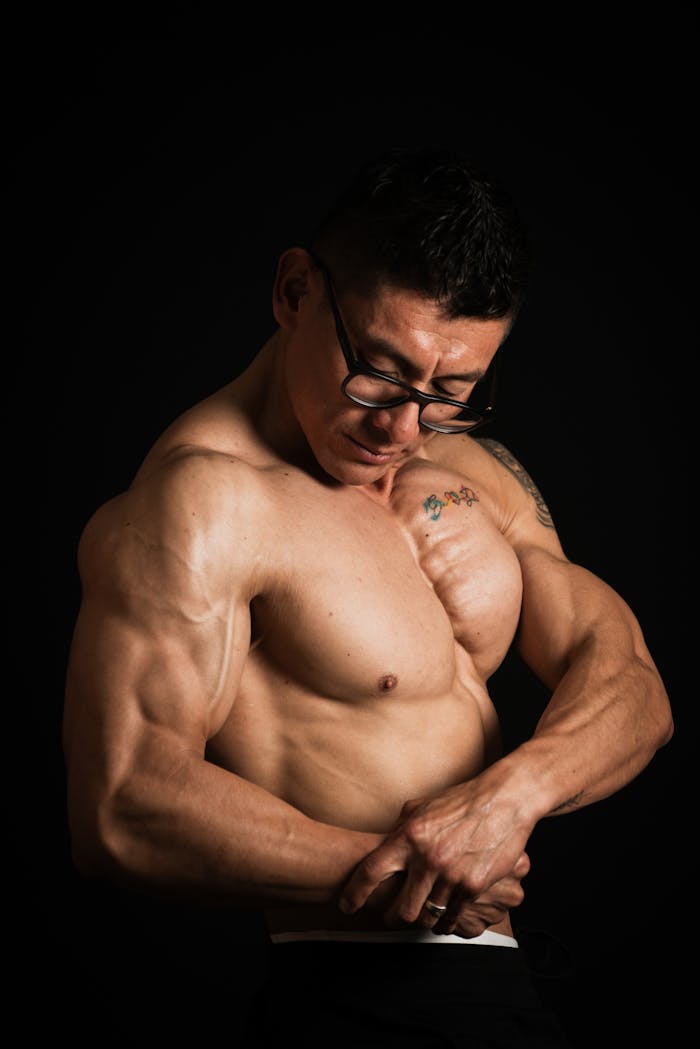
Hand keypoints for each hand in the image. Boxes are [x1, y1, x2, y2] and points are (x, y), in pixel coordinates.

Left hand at [338, 776, 533, 928]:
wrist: (504, 801)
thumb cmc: (462, 801)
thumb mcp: (422, 807)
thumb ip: (400, 828)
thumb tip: (382, 845)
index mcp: (409, 835)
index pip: (371, 871)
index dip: (354, 893)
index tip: (347, 905)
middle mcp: (427, 858)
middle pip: (399, 908)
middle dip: (391, 919)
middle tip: (390, 919)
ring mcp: (451, 874)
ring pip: (426, 916)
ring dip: (422, 921)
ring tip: (421, 916)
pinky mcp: (473, 886)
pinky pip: (452, 917)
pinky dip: (446, 921)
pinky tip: (444, 917)